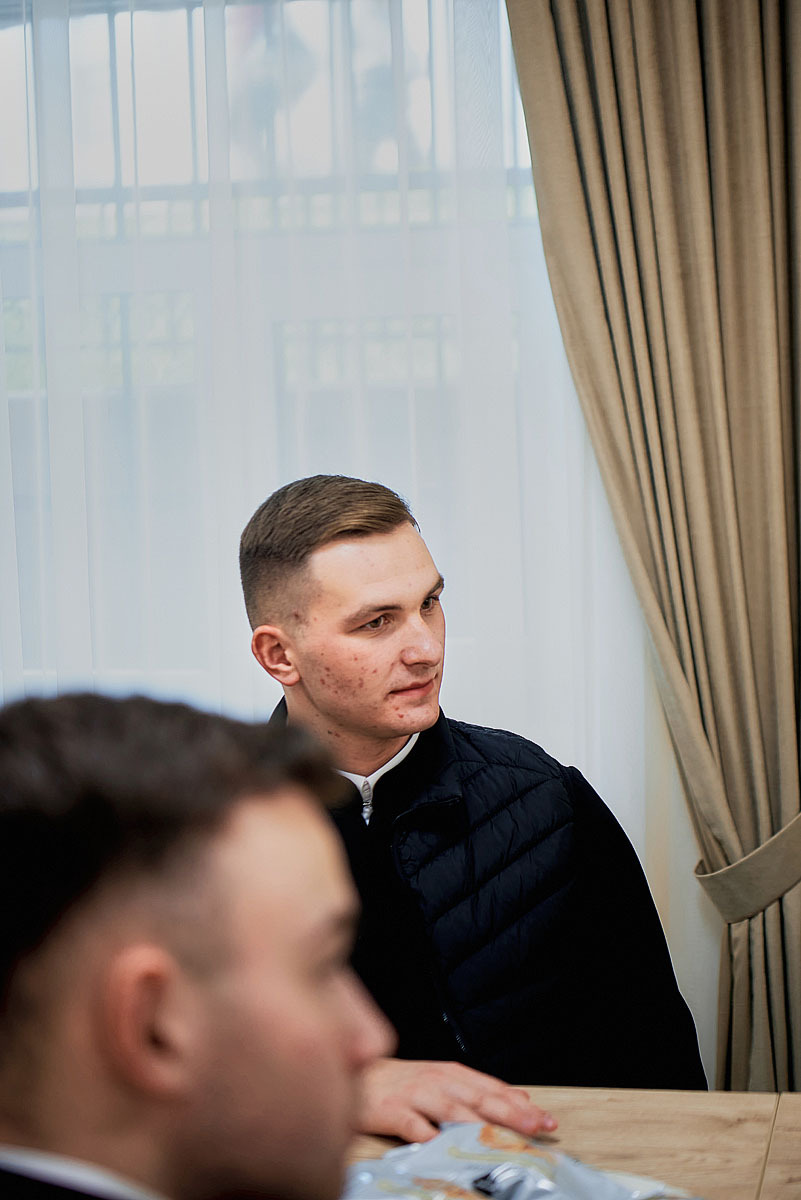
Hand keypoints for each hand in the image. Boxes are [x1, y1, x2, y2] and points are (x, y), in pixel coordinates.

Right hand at [357, 1057, 557, 1142]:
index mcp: (451, 1074)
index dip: (520, 1105)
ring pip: (453, 1110)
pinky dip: (429, 1134)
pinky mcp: (391, 1110)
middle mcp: (437, 1081)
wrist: (355, 1075)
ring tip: (503, 1140)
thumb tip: (520, 1096)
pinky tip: (443, 1146)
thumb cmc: (400, 1082)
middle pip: (480, 1098)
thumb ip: (479, 1089)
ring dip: (480, 1125)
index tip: (546, 1120)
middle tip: (538, 1127)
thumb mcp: (443, 1080)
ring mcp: (414, 1095)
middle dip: (511, 1113)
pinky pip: (413, 1124)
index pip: (492, 1089)